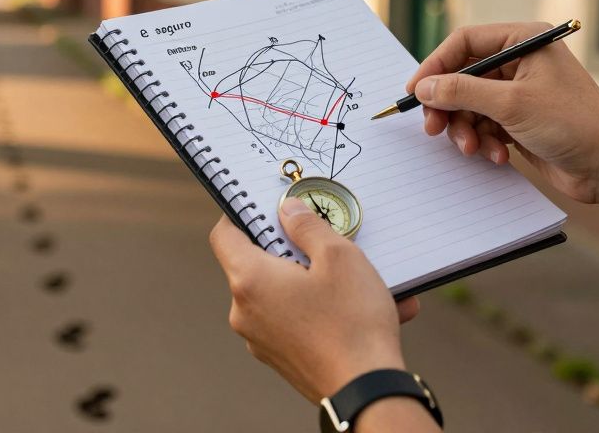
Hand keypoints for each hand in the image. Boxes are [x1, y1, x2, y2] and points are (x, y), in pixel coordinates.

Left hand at [208, 199, 418, 401]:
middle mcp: (245, 312)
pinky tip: (374, 307)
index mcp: (249, 280)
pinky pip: (300, 320)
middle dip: (295, 249)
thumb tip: (288, 211)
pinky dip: (327, 310)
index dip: (241, 213)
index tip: (265, 206)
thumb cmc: (352, 323)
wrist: (368, 392)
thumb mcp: (339, 257)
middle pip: (259, 264)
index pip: (224, 235)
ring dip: (320, 282)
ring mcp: (261, 339)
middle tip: (327, 240)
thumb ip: (308, 226)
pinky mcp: (283, 357)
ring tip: (368, 280)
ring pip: (286, 294)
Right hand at [406, 22, 598, 206]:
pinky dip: (484, 141)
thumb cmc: (574, 124)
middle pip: (463, 77)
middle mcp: (521, 62)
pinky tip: (498, 156)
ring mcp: (520, 92)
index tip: (416, 91)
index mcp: (524, 41)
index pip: (465, 42)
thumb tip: (424, 87)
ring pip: (470, 105)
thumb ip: (462, 92)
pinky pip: (484, 125)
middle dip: (449, 106)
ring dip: (466, 129)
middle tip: (434, 128)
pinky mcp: (520, 120)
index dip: (436, 65)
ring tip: (474, 148)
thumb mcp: (511, 104)